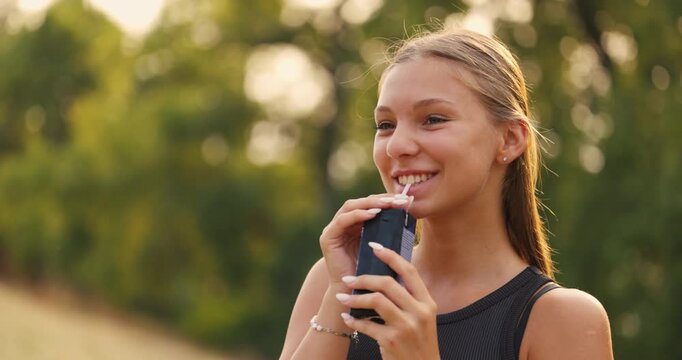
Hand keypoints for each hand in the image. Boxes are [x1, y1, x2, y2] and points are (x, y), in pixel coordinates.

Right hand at [319, 194, 409, 286]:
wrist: (357, 295)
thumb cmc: (373, 272)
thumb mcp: (385, 247)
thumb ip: (391, 230)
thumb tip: (409, 211)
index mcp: (356, 225)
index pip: (371, 205)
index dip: (387, 200)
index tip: (406, 200)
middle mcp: (343, 224)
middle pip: (361, 202)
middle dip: (381, 199)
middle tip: (398, 200)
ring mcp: (334, 230)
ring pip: (351, 206)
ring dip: (370, 204)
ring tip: (387, 205)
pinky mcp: (328, 238)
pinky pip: (342, 221)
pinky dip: (357, 215)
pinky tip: (373, 214)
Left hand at [336, 243, 439, 359]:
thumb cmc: (419, 342)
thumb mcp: (423, 317)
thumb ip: (410, 298)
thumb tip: (387, 274)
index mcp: (428, 303)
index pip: (409, 271)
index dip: (391, 256)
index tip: (374, 247)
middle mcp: (419, 312)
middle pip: (388, 283)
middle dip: (364, 278)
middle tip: (349, 278)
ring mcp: (406, 327)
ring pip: (376, 301)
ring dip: (355, 298)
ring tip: (342, 298)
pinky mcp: (391, 342)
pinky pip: (366, 325)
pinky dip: (354, 320)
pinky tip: (347, 318)